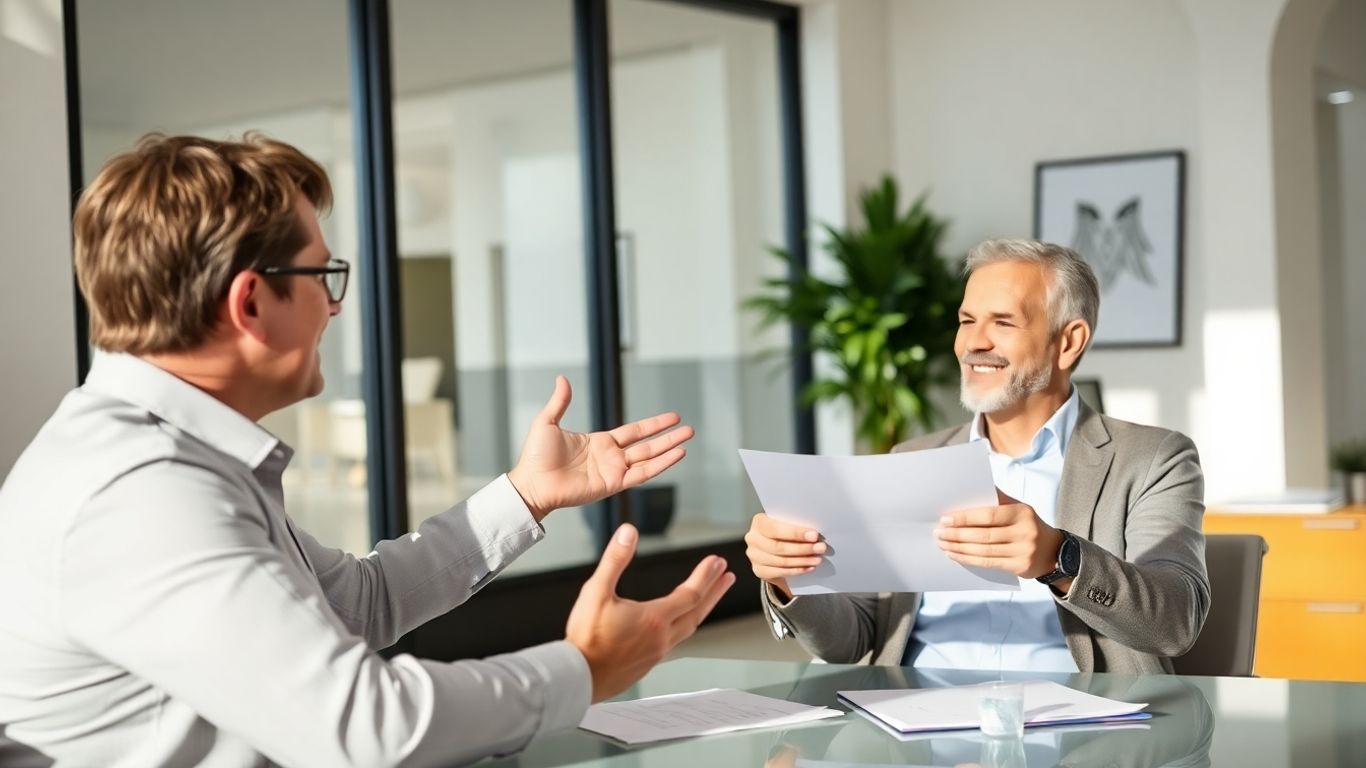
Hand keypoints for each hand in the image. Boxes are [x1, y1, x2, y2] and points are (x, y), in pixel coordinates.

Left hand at [507, 376, 693, 520]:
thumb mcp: (548, 422)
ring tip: (687, 440)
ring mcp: (613, 472)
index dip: (654, 424)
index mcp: (600, 442)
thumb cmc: (535, 458)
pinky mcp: (612, 485)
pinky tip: (675, 456)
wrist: (532, 483)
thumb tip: (562, 379)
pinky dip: (660, 465)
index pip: (634, 432)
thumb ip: (560, 402)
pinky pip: (641, 474)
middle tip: (689, 429)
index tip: (673, 417)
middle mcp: (611, 457)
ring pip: (649, 459)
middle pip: (647, 445)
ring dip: (669, 450)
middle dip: (668, 436)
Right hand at [565, 524, 734, 702]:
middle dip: (714, 591)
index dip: (705, 576)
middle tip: (727, 577)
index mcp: (654, 618)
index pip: (690, 593)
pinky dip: (684, 627)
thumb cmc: (586, 638)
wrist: (578, 677)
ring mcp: (656, 653)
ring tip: (708, 600)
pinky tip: (677, 627)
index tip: (717, 562)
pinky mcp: (647, 664)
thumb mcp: (596, 591)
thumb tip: (628, 532)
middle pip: (697, 611)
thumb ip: (615, 560)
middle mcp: (661, 637)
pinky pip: (675, 642)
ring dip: (702, 610)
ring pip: (689, 628)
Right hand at [743, 513, 824, 599]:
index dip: (795, 533)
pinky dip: (797, 570)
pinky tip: (809, 567)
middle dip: (802, 548)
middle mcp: (752, 539)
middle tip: (820, 548)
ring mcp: (754, 556)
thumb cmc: (783, 532)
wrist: (773, 549)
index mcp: (758, 522)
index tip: (814, 535)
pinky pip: (780, 572)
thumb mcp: (785, 524)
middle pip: (778, 547)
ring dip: (802, 560)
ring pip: (781, 561)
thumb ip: (794, 526)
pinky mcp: (759, 570)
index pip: (775, 528)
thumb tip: (814, 533)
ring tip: (818, 559)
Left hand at [934, 488, 1063, 579]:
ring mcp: (1023, 551)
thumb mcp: (1018, 507)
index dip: (965, 518)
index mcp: (1022, 512)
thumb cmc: (1027, 524)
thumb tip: (970, 486)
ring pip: (984, 551)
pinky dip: (968, 559)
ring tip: (943, 544)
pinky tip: (955, 555)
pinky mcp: (1019, 567)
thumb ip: (997, 499)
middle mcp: (1024, 531)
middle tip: (939, 533)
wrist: (1054, 551)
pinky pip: (988, 563)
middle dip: (957, 534)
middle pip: (984, 535)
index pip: (989, 515)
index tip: (945, 519)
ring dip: (959, 548)